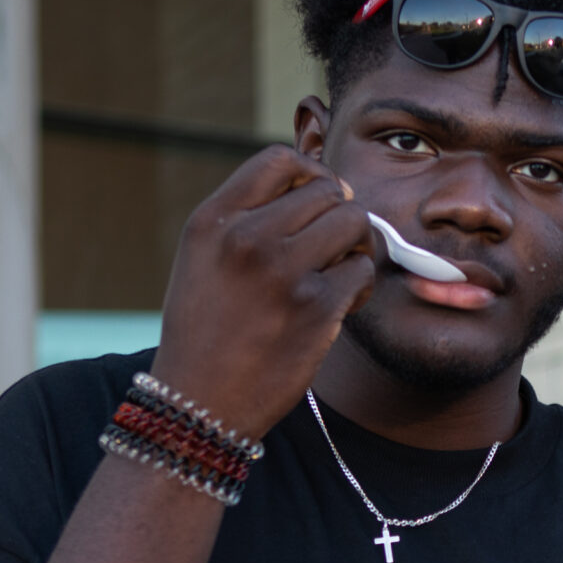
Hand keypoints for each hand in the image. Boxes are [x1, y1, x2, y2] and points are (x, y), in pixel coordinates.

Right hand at [146, 145, 376, 436]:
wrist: (199, 403)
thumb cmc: (207, 331)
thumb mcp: (204, 259)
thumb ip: (246, 218)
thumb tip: (321, 187)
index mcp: (214, 220)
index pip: (279, 159)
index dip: (312, 175)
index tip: (318, 203)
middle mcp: (246, 237)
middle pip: (328, 191)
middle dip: (340, 218)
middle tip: (331, 252)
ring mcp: (282, 271)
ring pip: (355, 223)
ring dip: (356, 249)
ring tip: (336, 277)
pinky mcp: (315, 308)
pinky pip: (362, 272)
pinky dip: (359, 289)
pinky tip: (339, 307)